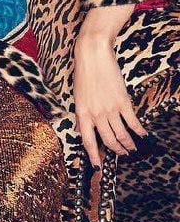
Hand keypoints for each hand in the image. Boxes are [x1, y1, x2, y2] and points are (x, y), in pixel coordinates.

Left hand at [73, 5, 146, 168]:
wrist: (93, 55)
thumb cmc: (83, 74)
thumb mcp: (77, 97)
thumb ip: (81, 114)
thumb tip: (82, 128)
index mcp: (81, 114)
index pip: (87, 141)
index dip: (94, 155)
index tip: (98, 166)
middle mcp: (95, 114)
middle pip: (107, 140)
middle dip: (116, 150)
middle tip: (123, 155)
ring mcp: (110, 108)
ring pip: (121, 133)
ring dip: (128, 143)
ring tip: (133, 149)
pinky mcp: (123, 101)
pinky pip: (132, 121)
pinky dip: (138, 130)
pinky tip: (143, 135)